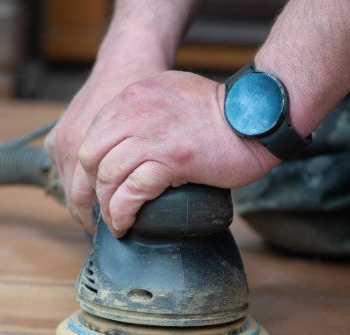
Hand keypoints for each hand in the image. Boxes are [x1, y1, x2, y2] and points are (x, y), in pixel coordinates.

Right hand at [44, 61, 165, 230]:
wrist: (126, 60)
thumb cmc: (146, 100)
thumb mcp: (154, 134)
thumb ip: (151, 166)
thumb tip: (158, 202)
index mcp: (86, 148)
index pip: (87, 204)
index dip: (106, 219)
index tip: (122, 232)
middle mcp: (68, 145)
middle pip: (76, 201)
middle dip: (95, 218)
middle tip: (117, 230)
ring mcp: (59, 141)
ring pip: (69, 189)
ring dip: (87, 203)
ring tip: (110, 214)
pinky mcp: (54, 138)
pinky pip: (65, 173)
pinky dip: (81, 184)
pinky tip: (99, 190)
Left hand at [78, 70, 278, 236]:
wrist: (260, 117)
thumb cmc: (225, 114)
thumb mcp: (174, 95)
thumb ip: (148, 111)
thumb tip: (133, 142)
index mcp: (135, 95)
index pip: (94, 133)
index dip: (90, 166)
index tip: (96, 188)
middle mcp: (137, 111)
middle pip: (90, 156)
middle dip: (89, 189)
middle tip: (99, 210)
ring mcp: (153, 135)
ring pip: (107, 176)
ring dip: (106, 206)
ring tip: (115, 223)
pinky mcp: (172, 159)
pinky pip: (132, 191)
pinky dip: (123, 212)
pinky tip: (126, 224)